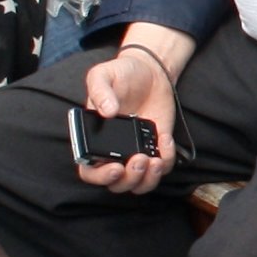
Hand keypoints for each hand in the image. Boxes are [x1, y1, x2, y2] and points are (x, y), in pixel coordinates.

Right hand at [78, 39, 180, 194]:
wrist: (151, 71)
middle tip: (140, 159)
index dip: (100, 177)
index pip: (89, 172)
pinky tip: (165, 140)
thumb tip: (106, 111)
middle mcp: (113, 152)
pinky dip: (167, 160)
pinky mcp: (157, 149)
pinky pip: (163, 167)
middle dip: (130, 179)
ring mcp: (136, 152)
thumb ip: (99, 90)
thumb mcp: (103, 74)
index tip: (115, 168)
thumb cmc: (122, 74)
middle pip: (118, 184)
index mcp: (94, 140)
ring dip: (148, 179)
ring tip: (154, 160)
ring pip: (140, 184)